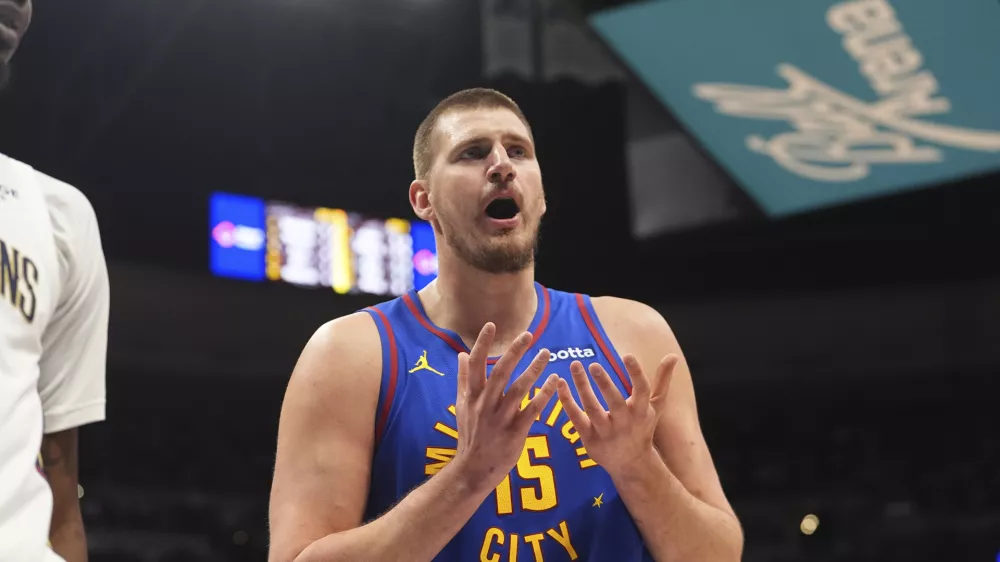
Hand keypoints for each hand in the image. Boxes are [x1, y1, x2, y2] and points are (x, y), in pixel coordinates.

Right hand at [453, 323, 558, 490]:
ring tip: (546, 354)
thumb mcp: (461, 405)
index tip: (492, 324)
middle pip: (500, 373)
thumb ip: (463, 379)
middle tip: (528, 335)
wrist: (473, 470)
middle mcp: (485, 405)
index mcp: (472, 396)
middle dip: (514, 352)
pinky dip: (544, 396)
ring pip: (518, 390)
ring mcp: (500, 419)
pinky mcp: (514, 433)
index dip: (483, 344)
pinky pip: (532, 411)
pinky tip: (555, 382)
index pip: (475, 364)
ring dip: (533, 370)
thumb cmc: (469, 435)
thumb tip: (460, 354)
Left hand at [557, 354, 678, 475]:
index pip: (642, 390)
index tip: (628, 355)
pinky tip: (560, 384)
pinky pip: (576, 418)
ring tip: (575, 365)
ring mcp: (606, 432)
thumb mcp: (656, 407)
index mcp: (642, 412)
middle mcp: (624, 422)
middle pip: (614, 401)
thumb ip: (662, 381)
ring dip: (582, 387)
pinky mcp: (589, 438)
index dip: (636, 373)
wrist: (631, 464)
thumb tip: (672, 355)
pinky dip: (567, 402)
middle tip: (593, 364)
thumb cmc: (643, 428)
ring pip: (592, 408)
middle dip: (604, 383)